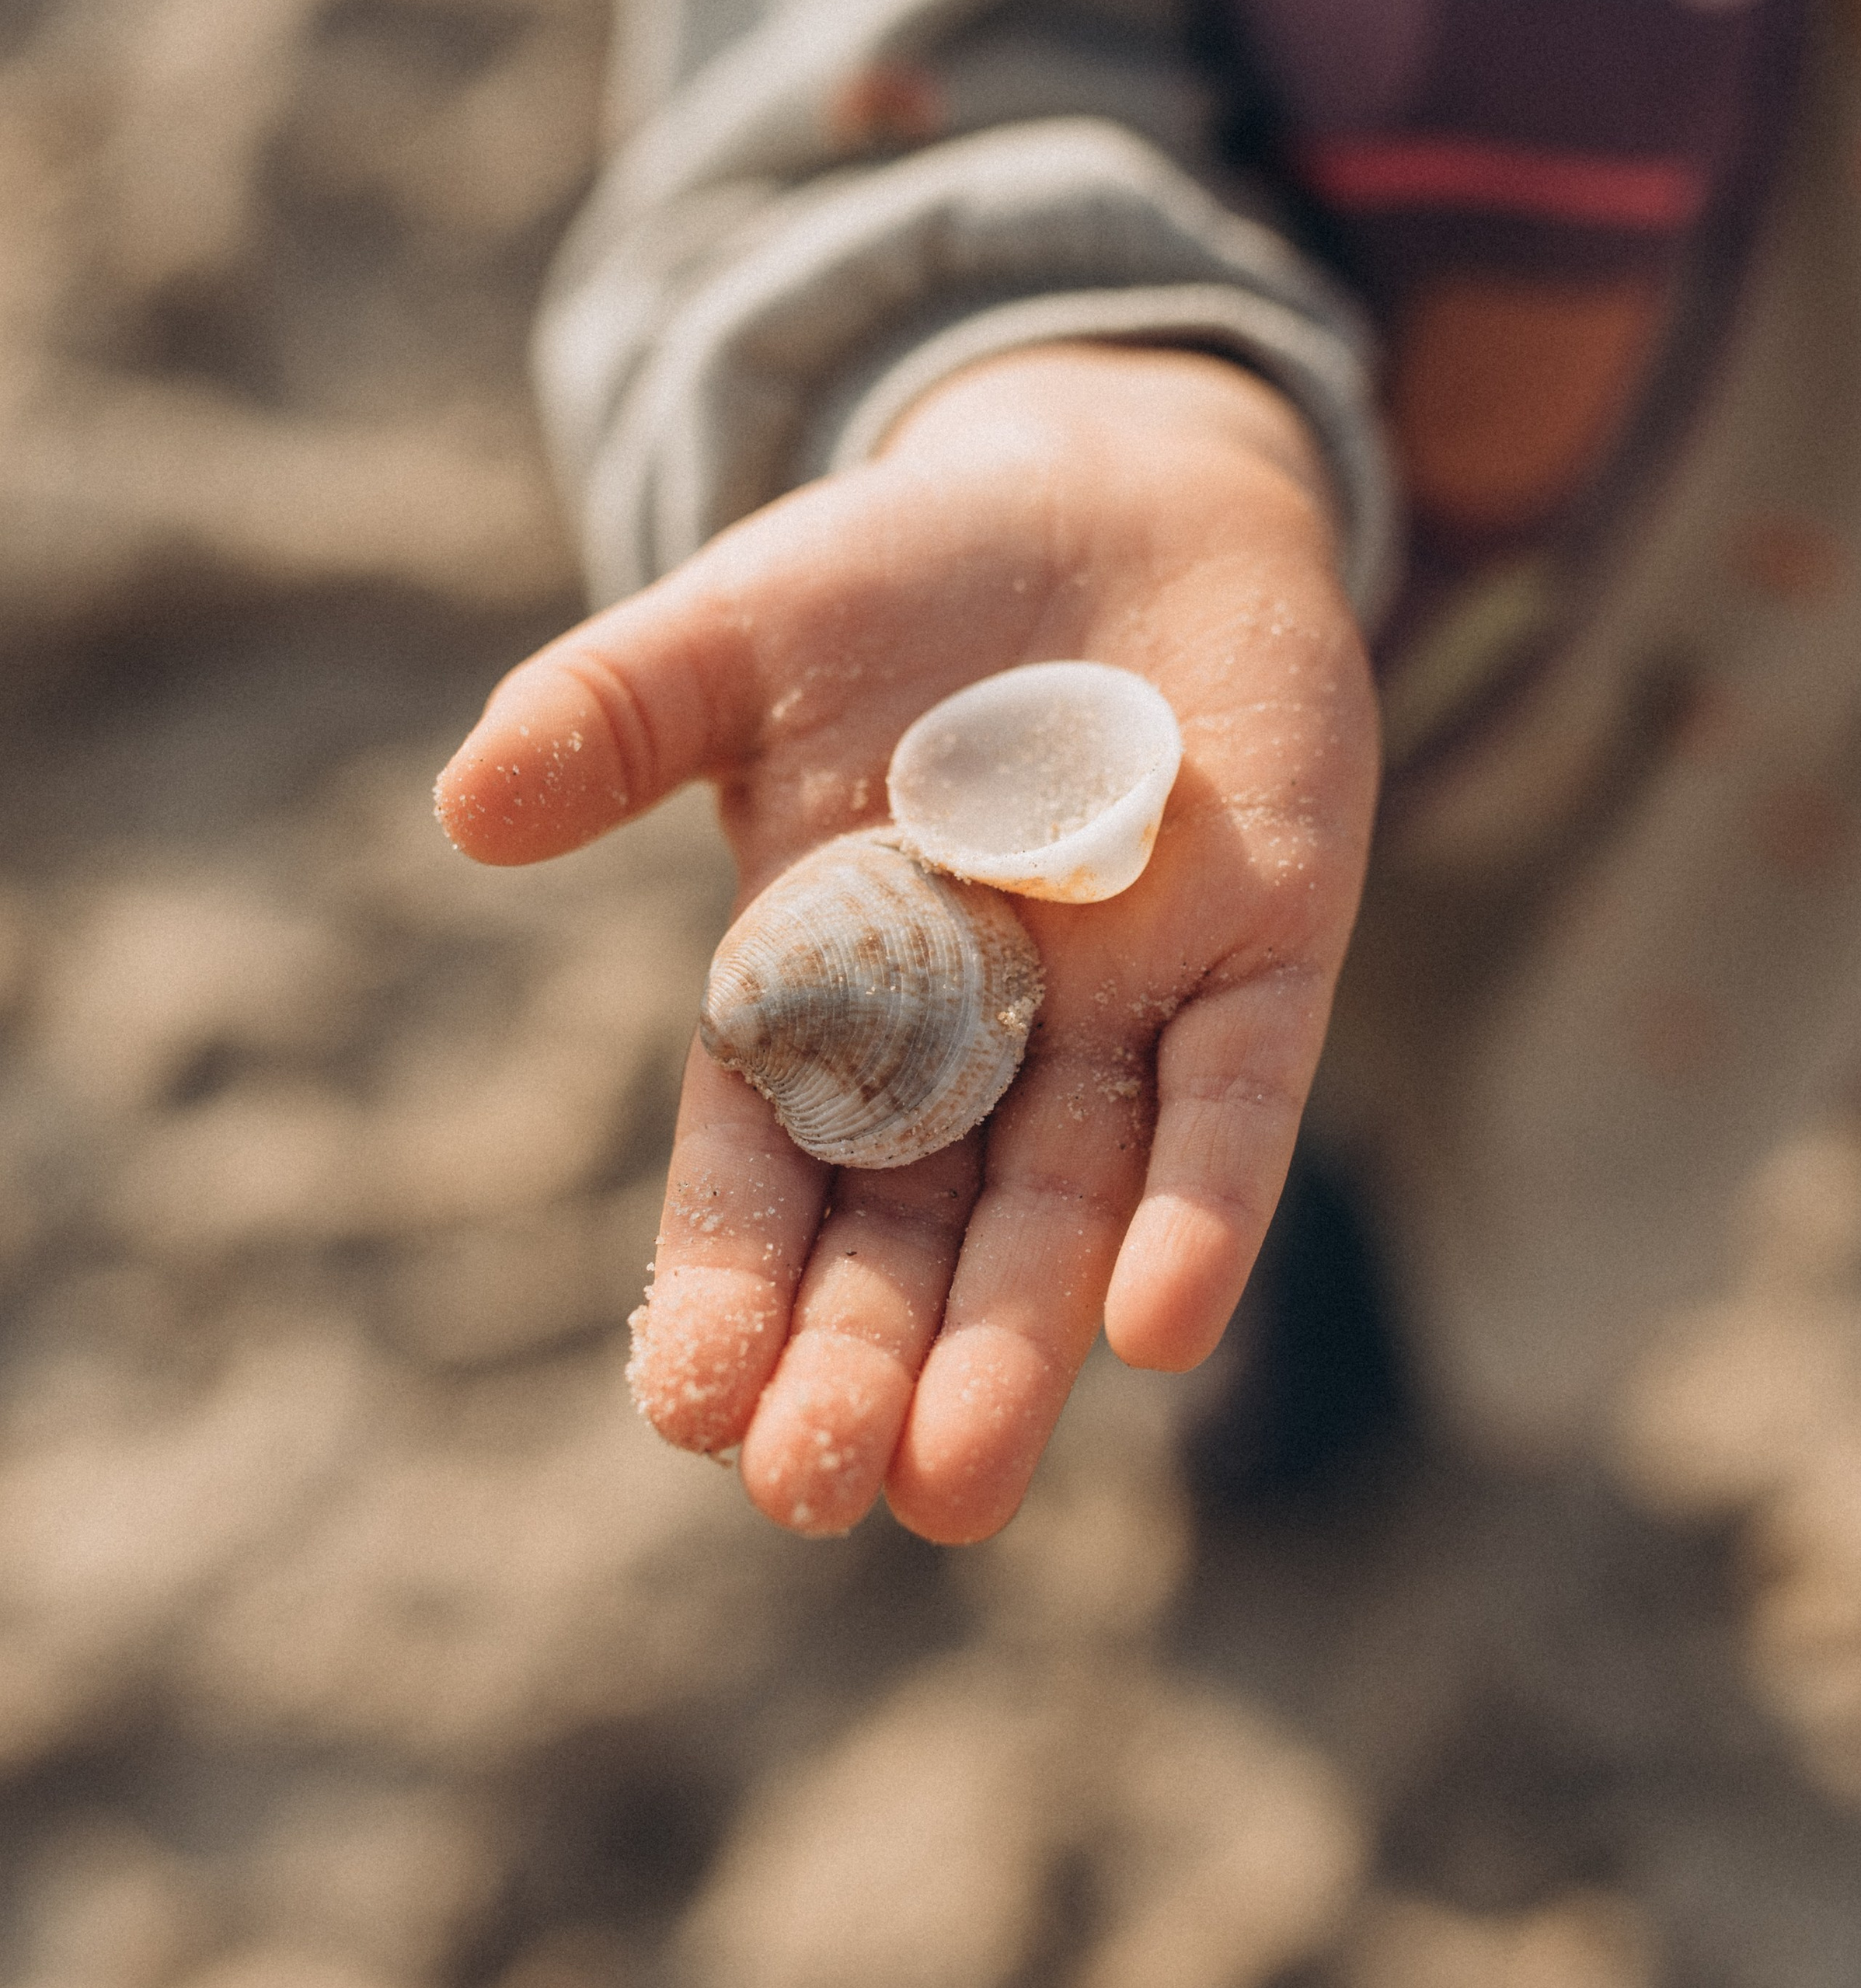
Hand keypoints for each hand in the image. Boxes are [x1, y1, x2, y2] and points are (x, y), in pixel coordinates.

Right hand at [436, 345, 1379, 1542]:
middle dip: (866, 1358)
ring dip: (1020, 1342)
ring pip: (1066, 1206)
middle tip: (819, 1494)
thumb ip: (616, 711)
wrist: (1128, 493)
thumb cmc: (909, 578)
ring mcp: (1123, 1008)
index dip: (730, 1279)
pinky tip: (1161, 1328)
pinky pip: (1232, 1104)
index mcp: (827, 981)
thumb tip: (468, 810)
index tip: (686, 1404)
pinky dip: (1201, 1206)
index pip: (766, 1164)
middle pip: (913, 1229)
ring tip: (957, 1486)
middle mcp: (975, 1034)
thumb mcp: (742, 631)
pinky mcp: (1265, 957)